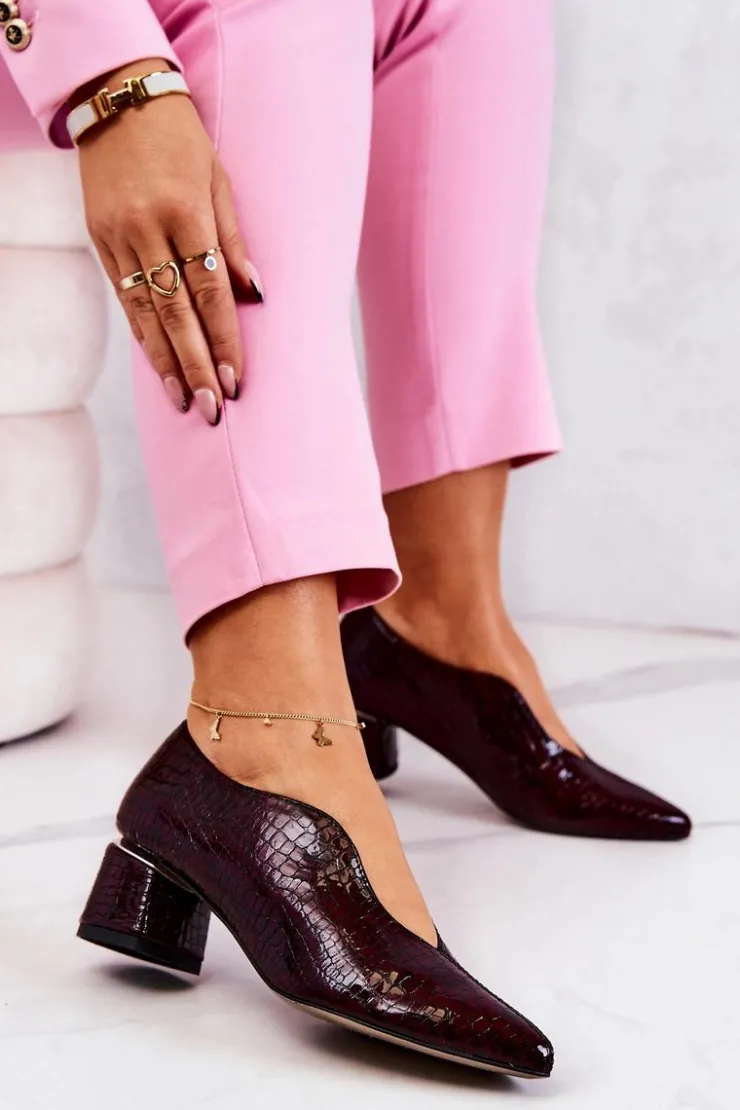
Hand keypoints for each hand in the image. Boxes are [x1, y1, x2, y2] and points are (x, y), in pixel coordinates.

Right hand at [77, 60, 262, 423]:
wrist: (117, 98)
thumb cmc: (182, 139)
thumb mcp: (219, 179)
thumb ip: (234, 240)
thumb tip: (255, 297)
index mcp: (186, 212)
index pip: (210, 292)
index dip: (223, 339)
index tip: (235, 379)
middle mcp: (148, 229)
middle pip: (176, 313)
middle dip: (195, 365)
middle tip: (212, 408)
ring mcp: (118, 236)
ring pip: (144, 312)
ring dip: (165, 362)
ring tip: (183, 401)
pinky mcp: (99, 239)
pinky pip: (124, 296)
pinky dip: (142, 333)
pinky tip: (157, 365)